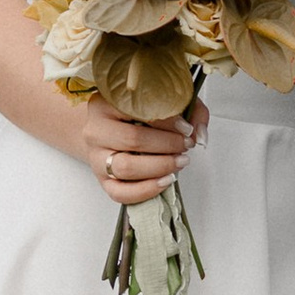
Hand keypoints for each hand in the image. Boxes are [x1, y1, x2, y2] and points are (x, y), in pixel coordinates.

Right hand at [80, 95, 208, 206]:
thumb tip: (199, 134)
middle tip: (185, 145)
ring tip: (179, 161)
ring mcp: (96, 158)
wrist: (103, 131)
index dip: (167, 121)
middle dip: (167, 145)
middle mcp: (96, 130)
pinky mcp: (102, 181)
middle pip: (133, 140)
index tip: (186, 127)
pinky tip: (165, 181)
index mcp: (105, 104)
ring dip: (160, 167)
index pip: (137, 110)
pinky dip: (146, 190)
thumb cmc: (132, 116)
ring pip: (126, 167)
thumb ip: (186, 109)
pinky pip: (121, 193)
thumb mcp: (158, 101)